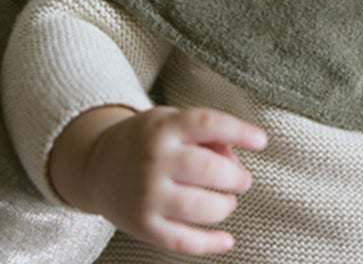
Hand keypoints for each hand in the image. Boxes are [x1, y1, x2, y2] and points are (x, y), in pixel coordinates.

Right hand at [49, 105, 267, 255]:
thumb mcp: (173, 121)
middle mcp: (154, 159)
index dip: (239, 131)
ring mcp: (146, 195)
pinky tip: (228, 240)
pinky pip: (180, 240)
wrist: (98, 164)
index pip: (208, 123)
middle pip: (208, 169)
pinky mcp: (141, 225)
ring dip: (225, 206)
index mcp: (166, 127)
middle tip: (243, 181)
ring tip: (229, 202)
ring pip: (198, 207)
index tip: (262, 141)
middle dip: (235, 177)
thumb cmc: (151, 139)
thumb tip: (236, 161)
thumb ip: (207, 135)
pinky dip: (209, 244)